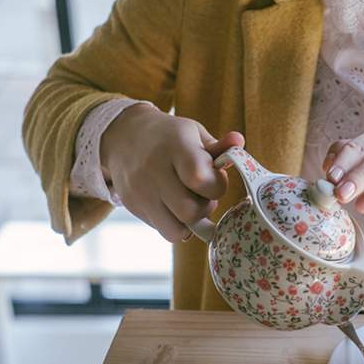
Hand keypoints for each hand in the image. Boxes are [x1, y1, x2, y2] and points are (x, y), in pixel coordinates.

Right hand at [100, 103, 244, 241]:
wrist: (124, 136)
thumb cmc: (170, 137)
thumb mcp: (193, 133)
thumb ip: (219, 146)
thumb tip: (238, 141)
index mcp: (175, 146)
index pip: (199, 178)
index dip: (216, 185)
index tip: (216, 176)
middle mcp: (154, 170)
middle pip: (189, 210)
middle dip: (206, 206)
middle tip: (203, 192)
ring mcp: (141, 191)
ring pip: (177, 229)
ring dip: (191, 221)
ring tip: (190, 201)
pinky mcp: (133, 206)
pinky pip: (165, 231)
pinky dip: (177, 226)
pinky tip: (176, 207)